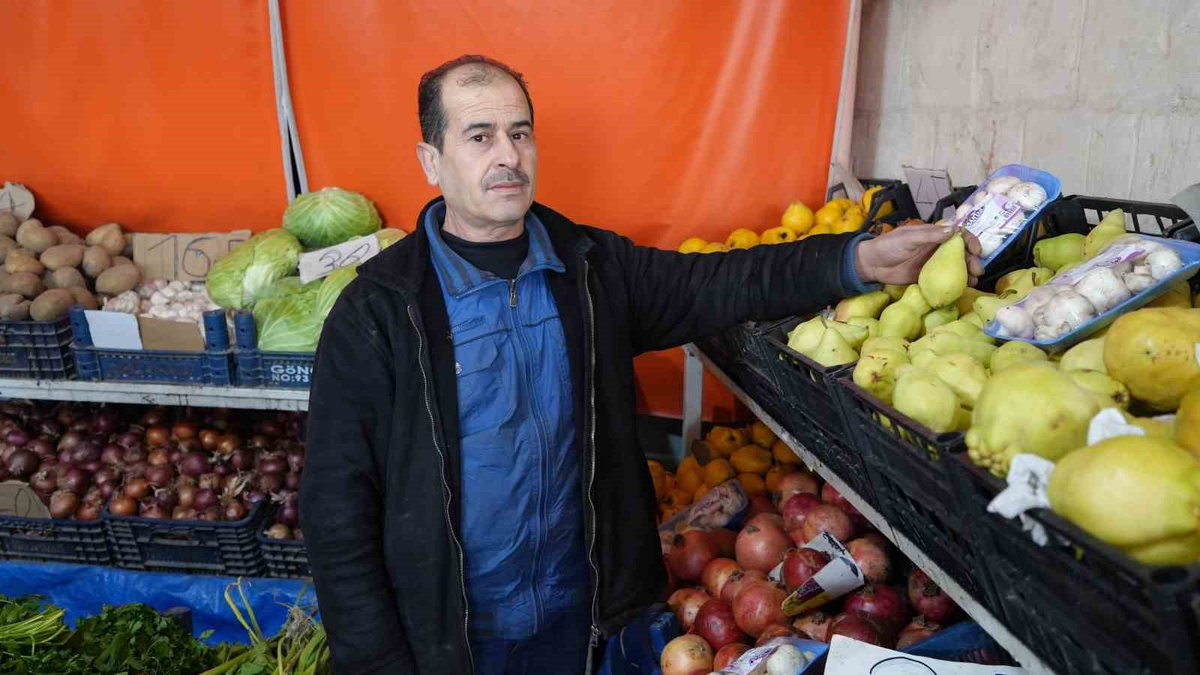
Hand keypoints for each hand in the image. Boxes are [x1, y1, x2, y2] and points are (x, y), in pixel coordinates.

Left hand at [854, 224, 983, 285]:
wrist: (871, 264)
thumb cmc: (888, 246)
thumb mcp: (908, 238)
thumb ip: (929, 235)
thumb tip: (953, 230)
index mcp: (934, 235)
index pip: (959, 235)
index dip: (970, 241)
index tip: (977, 251)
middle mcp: (937, 249)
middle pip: (961, 253)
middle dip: (972, 261)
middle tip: (977, 271)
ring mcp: (933, 264)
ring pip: (956, 268)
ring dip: (967, 274)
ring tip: (973, 282)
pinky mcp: (927, 278)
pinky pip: (944, 281)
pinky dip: (954, 284)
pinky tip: (961, 290)